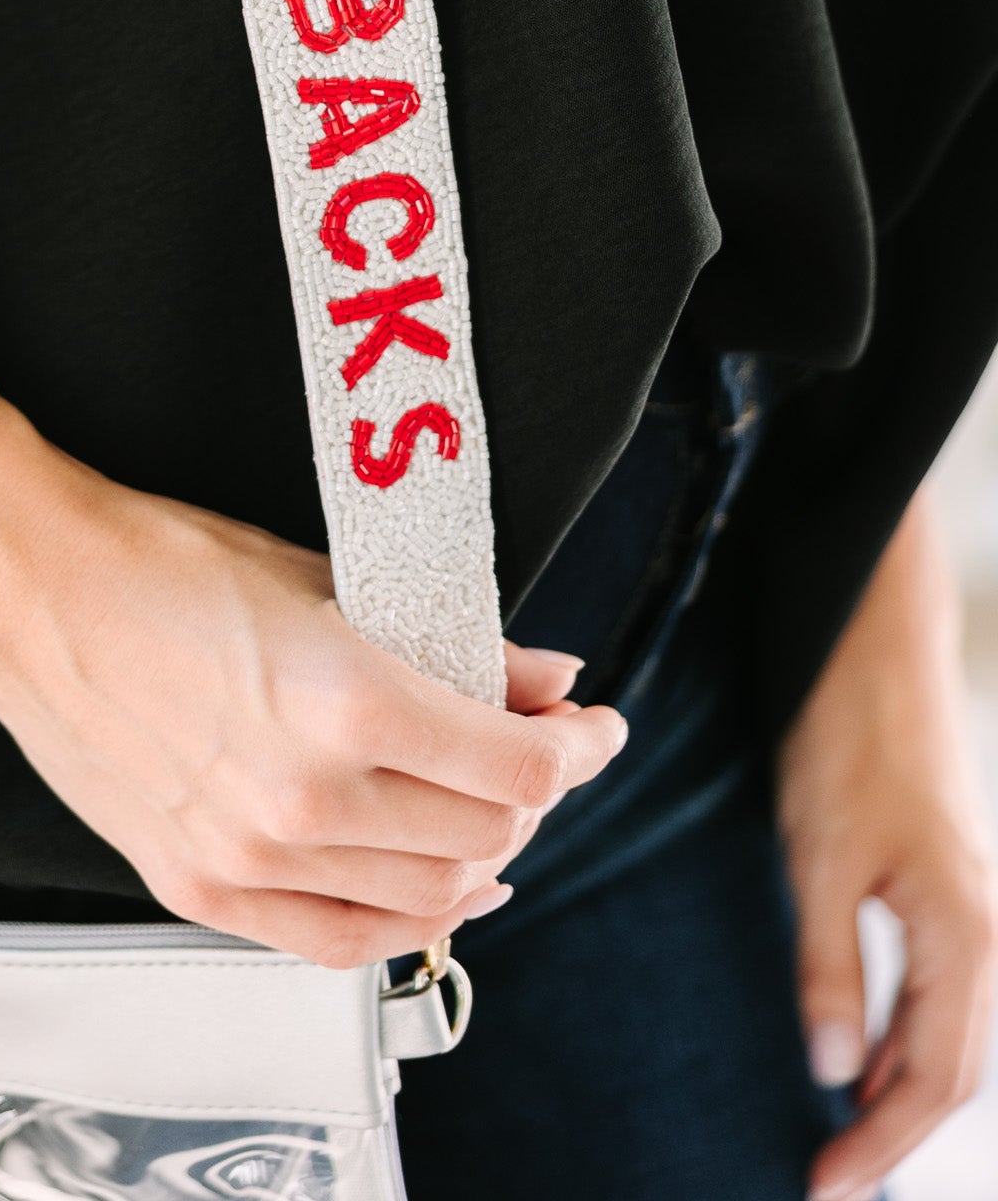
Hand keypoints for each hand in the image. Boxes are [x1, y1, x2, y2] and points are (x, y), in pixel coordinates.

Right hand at [0, 461, 627, 966]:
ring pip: (426, 897)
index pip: (517, 767)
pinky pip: (339, 939)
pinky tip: (436, 887)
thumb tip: (547, 678)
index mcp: (347, 700)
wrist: (35, 593)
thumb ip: (450, 644)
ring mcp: (252, 855)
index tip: (594, 727)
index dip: (579, 750)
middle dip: (539, 795)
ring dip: (483, 857)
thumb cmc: (164, 562)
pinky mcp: (203, 887)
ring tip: (495, 813)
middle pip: (485, 835)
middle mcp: (307, 795)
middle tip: (547, 753)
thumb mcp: (327, 578)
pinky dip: (406, 920)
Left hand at [779, 489, 996, 1200]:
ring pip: (957, 1040)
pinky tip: (860, 1060)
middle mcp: (989, 935)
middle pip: (956, 1075)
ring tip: (842, 1141)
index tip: (824, 1190)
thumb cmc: (847, 742)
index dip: (879, 1146)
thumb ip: (829, 966)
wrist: (876, 652)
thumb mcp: (818, 858)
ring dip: (904, 1095)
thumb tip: (831, 1072)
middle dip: (896, 1137)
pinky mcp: (955, 894)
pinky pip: (946, 997)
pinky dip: (907, 1043)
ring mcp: (978, 914)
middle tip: (828, 1183)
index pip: (931, 1082)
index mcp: (964, 938)